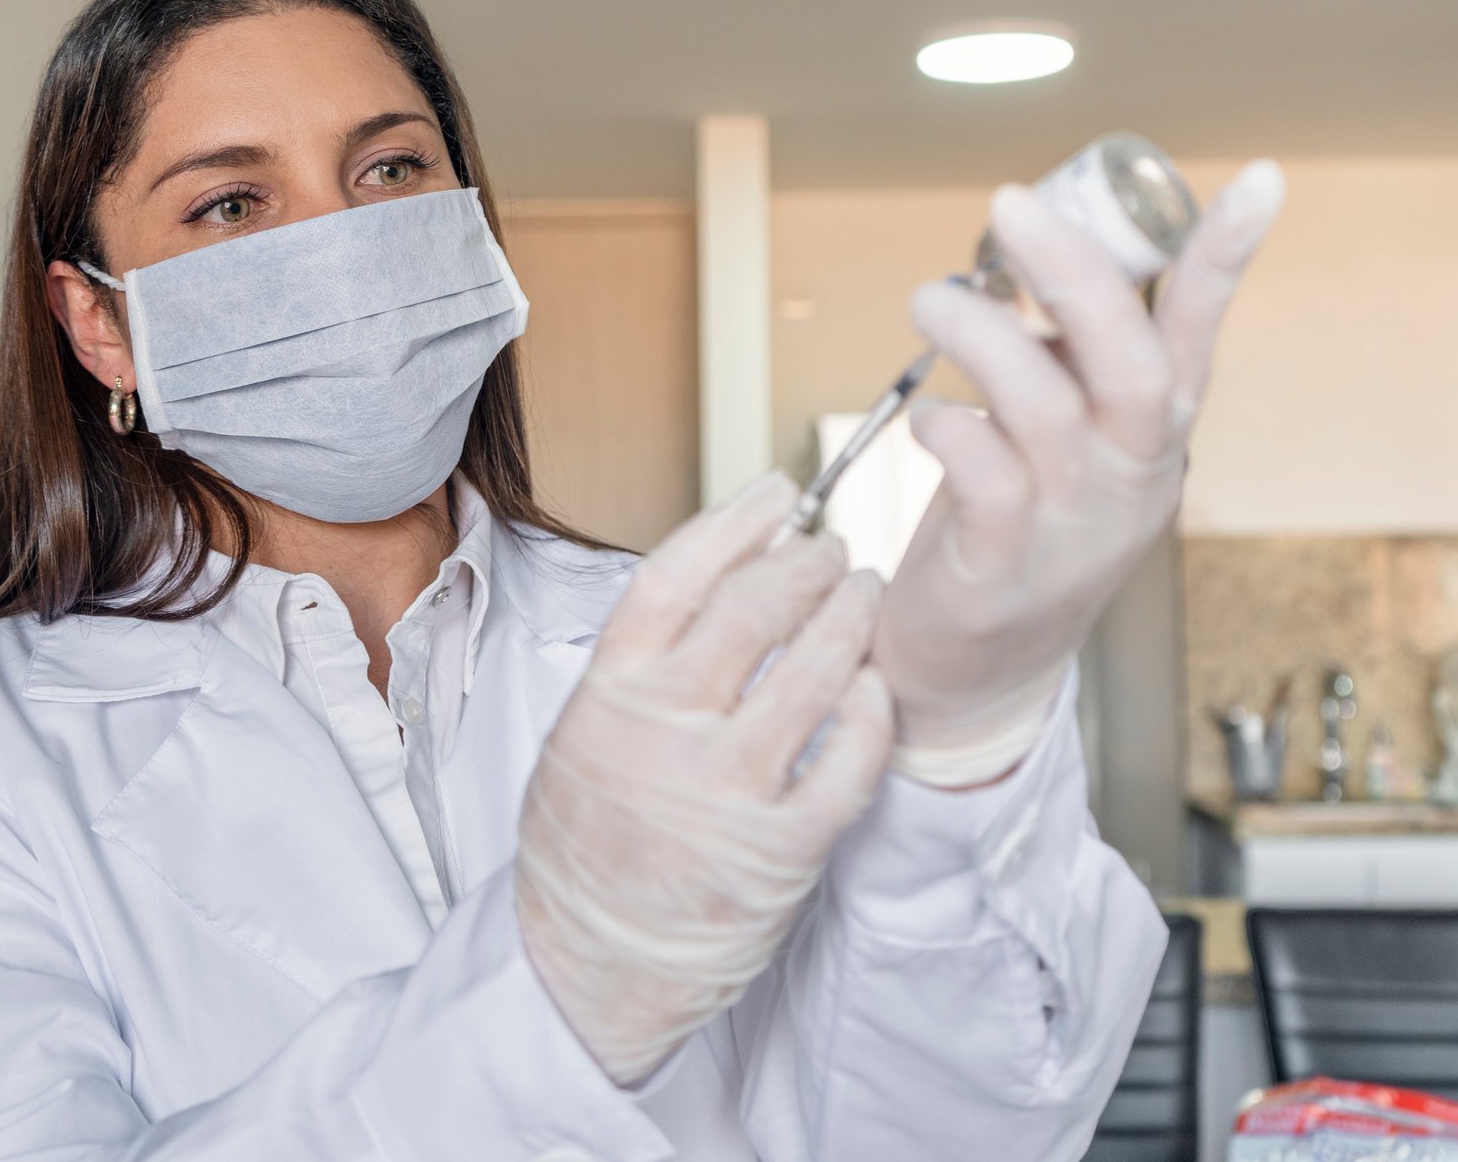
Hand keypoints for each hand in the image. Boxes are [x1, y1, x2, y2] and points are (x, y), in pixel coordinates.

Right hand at [515, 472, 895, 1083]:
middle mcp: (667, 730)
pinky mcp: (783, 846)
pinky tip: (874, 687)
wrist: (591, 963)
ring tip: (864, 597)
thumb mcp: (583, 731)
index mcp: (611, 692)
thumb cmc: (590, 842)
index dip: (737, 520)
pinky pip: (850, 759)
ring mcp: (728, 788)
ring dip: (851, 619)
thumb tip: (721, 575)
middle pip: (756, 607)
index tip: (779, 494)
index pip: (679, 573)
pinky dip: (871, 713)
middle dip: (809, 563)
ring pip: (815, 671)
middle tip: (834, 550)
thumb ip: (644, 663)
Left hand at [873, 161, 1284, 784]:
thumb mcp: (1061, 437)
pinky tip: (929, 419)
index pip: (1199, 332)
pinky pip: (982, 476)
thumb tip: (1037, 250)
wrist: (981, 671)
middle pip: (1129, 362)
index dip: (1227, 256)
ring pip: (1046, 407)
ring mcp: (1071, 525)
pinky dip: (949, 428)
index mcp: (1151, 431)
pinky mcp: (1003, 565)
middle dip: (1074, 272)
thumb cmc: (1016, 528)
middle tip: (1011, 204)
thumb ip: (1063, 359)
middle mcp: (1128, 475)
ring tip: (930, 299)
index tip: (1261, 180)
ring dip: (981, 336)